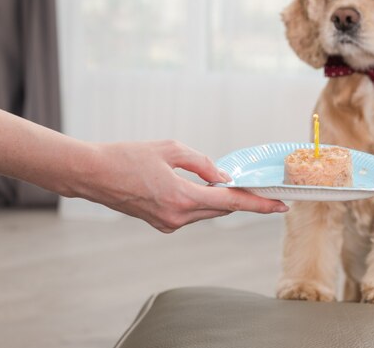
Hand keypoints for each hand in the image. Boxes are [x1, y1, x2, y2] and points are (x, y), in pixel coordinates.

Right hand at [71, 140, 288, 232]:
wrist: (93, 175)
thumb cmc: (127, 156)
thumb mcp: (170, 149)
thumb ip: (203, 164)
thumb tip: (225, 178)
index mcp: (181, 196)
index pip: (231, 202)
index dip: (259, 204)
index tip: (280, 205)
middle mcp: (177, 216)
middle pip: (222, 209)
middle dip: (243, 201)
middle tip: (262, 190)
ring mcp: (168, 223)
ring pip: (207, 212)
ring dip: (220, 200)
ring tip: (230, 185)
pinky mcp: (161, 223)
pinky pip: (192, 214)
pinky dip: (202, 202)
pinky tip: (202, 189)